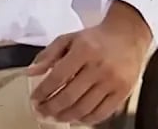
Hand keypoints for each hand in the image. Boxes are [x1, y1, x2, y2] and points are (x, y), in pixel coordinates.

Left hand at [27, 2, 153, 123]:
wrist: (127, 36)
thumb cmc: (95, 38)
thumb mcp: (67, 39)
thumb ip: (47, 55)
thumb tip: (30, 72)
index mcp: (83, 51)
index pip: (58, 77)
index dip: (43, 91)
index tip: (34, 99)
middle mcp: (99, 68)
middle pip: (70, 96)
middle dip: (51, 107)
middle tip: (41, 111)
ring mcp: (113, 82)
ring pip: (85, 107)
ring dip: (66, 116)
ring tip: (55, 117)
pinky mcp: (123, 92)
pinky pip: (103, 112)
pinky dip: (87, 120)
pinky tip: (76, 119)